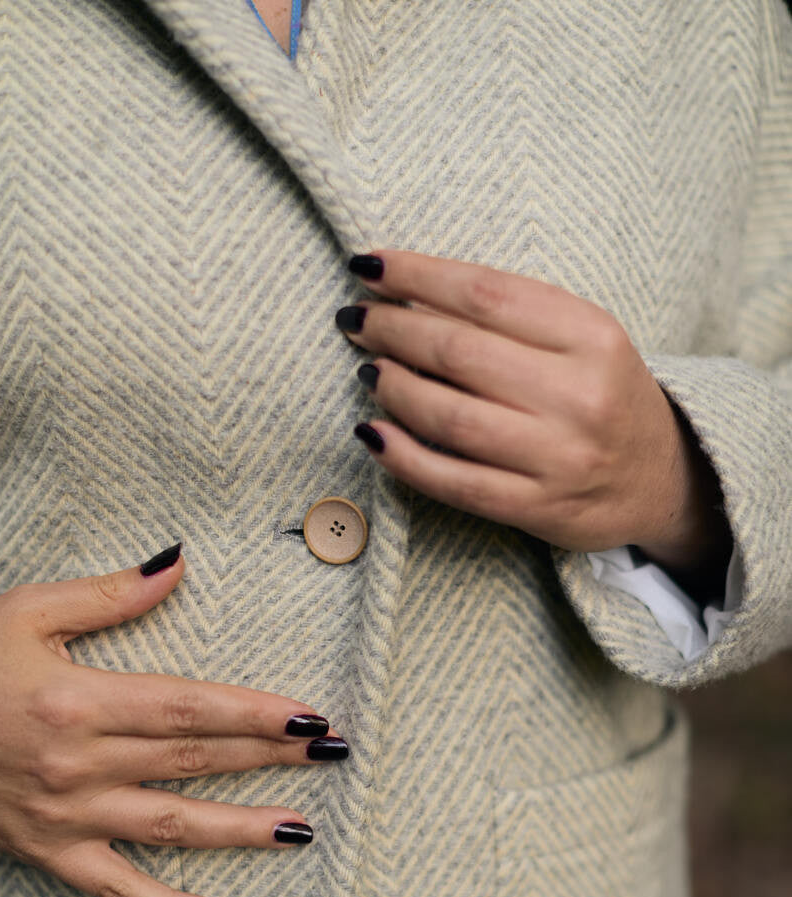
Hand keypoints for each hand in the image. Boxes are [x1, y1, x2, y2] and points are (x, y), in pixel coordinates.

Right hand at [0, 547, 346, 896]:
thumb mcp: (26, 612)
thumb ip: (109, 595)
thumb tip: (177, 565)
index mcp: (81, 700)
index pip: (190, 708)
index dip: (256, 713)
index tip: (310, 715)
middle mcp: (81, 763)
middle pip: (195, 761)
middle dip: (271, 758)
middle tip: (332, 756)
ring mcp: (68, 815)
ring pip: (172, 825)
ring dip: (241, 828)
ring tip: (302, 830)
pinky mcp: (48, 851)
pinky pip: (115, 886)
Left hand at [338, 250, 731, 589]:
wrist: (662, 479)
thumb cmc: (604, 395)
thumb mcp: (582, 339)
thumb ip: (512, 316)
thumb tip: (408, 295)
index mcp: (592, 336)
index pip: (486, 293)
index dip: (416, 276)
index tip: (369, 267)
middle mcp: (579, 396)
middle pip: (459, 352)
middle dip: (392, 329)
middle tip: (356, 319)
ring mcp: (559, 458)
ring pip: (450, 417)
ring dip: (392, 387)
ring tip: (368, 369)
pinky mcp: (538, 508)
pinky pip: (453, 481)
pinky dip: (402, 456)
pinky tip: (372, 432)